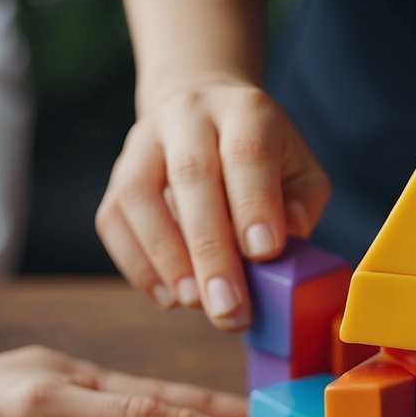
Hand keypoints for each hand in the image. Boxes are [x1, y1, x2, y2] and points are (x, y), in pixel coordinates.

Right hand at [96, 75, 330, 329]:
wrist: (204, 112)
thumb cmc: (264, 157)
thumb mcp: (301, 171)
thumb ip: (302, 204)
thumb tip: (284, 240)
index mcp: (245, 112)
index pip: (246, 153)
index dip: (253, 204)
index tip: (264, 253)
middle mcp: (189, 116)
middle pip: (192, 177)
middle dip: (211, 249)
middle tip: (228, 305)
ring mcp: (144, 142)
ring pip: (140, 195)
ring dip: (167, 258)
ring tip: (195, 303)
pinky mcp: (117, 174)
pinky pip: (114, 219)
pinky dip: (137, 264)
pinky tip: (167, 296)